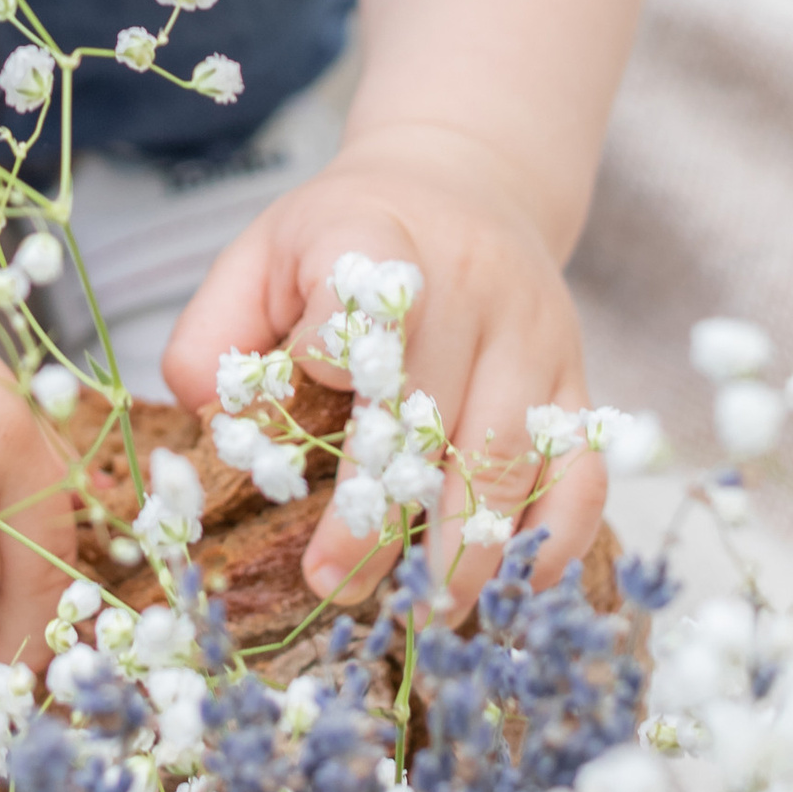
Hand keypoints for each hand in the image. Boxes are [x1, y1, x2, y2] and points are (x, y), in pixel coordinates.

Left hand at [162, 124, 603, 620]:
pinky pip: (579, 464)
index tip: (298, 406)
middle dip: (380, 509)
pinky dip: (555, 534)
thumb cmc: (346, 238)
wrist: (465, 179)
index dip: (325, 357)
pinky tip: (517, 585)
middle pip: (426, 406)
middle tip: (334, 586)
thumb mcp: (264, 252)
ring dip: (467, 545)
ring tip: (427, 612)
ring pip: (506, 450)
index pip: (355, 304)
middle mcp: (464, 279)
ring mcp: (530, 329)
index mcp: (374, 240)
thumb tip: (213, 424)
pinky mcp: (573, 374)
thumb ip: (215, 331)